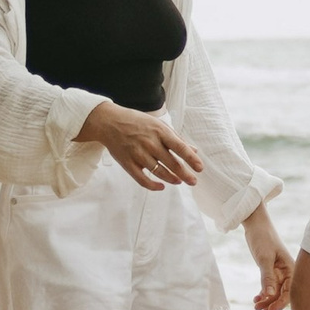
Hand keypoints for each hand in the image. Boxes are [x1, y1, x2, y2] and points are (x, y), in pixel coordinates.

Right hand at [84, 101, 204, 191]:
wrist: (109, 122)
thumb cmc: (137, 122)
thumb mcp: (158, 125)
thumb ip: (176, 139)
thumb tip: (194, 151)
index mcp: (160, 131)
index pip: (180, 147)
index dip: (191, 159)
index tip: (200, 168)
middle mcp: (150, 143)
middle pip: (172, 163)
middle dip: (185, 174)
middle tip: (193, 181)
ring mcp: (138, 154)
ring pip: (159, 172)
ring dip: (172, 179)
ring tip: (179, 181)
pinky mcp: (128, 163)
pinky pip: (142, 179)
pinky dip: (153, 185)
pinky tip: (161, 186)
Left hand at [243, 203, 294, 309]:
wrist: (256, 224)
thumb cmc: (263, 238)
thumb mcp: (264, 258)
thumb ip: (267, 277)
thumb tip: (270, 295)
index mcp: (291, 268)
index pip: (289, 292)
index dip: (280, 303)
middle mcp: (287, 272)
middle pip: (283, 294)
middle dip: (273, 304)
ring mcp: (279, 271)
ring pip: (275, 291)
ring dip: (267, 300)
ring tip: (255, 307)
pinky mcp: (271, 270)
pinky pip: (270, 286)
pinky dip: (263, 293)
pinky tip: (256, 298)